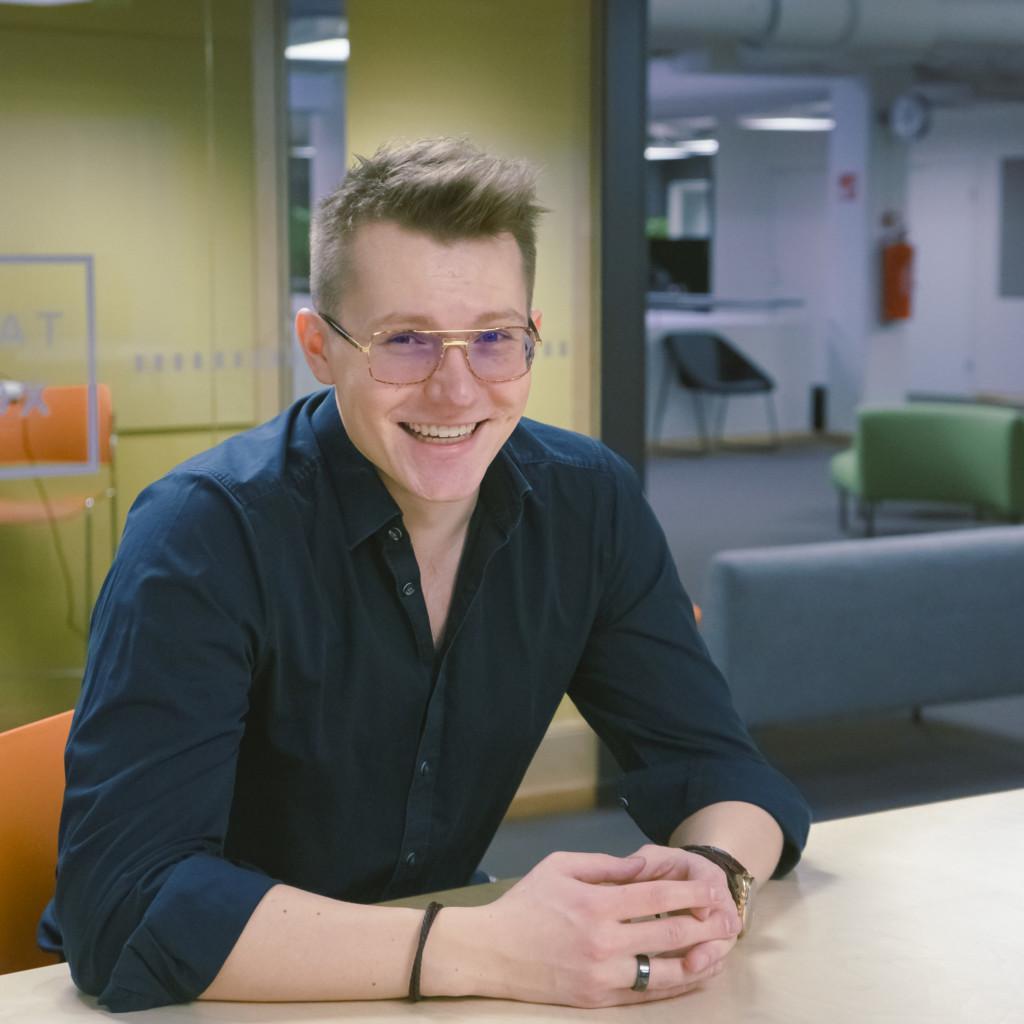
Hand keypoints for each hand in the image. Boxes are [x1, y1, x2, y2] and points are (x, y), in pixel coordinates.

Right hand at [427, 850, 737, 1006]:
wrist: (492, 952)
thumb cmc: (526, 903)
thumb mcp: (560, 866)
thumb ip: (606, 865)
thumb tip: (644, 865)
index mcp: (596, 904)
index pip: (657, 897)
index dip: (691, 893)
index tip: (713, 888)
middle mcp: (604, 942)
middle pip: (669, 935)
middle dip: (704, 925)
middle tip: (728, 918)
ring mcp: (603, 976)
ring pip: (665, 972)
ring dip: (699, 961)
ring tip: (720, 950)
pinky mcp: (599, 1000)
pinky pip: (647, 994)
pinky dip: (675, 984)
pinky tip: (692, 974)